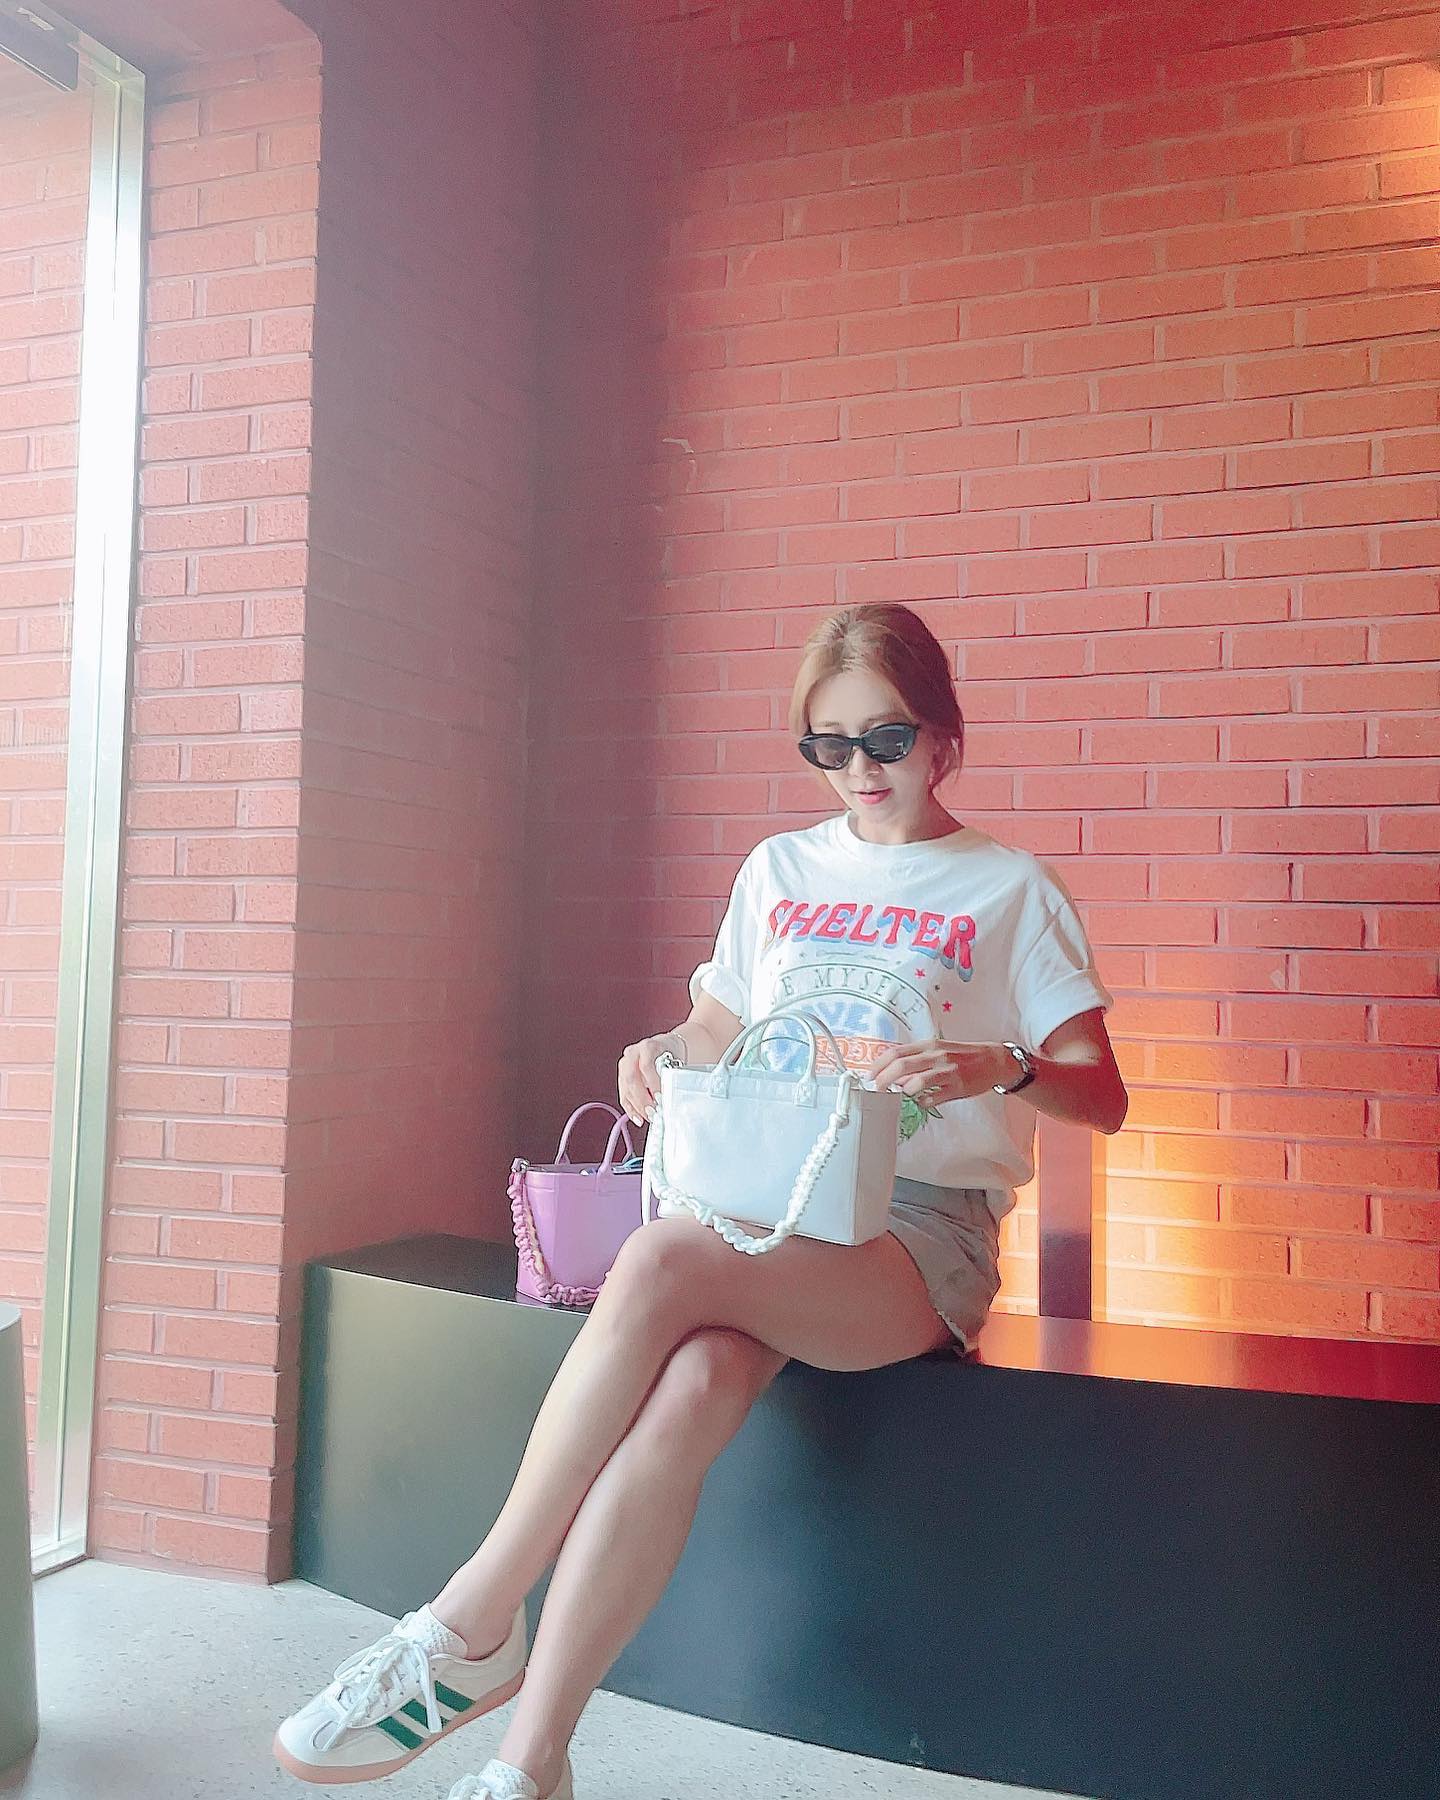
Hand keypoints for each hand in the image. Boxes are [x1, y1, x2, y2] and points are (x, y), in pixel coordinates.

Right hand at [618, 1031, 686, 1126]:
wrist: (665, 1047)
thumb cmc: (671, 1054)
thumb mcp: (675, 1060)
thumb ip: (671, 1076)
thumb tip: (671, 1098)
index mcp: (647, 1047)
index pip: (646, 1066)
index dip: (652, 1083)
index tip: (660, 1098)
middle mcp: (632, 1054)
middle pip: (631, 1078)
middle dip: (641, 1099)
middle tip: (653, 1112)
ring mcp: (625, 1065)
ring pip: (625, 1088)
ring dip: (637, 1106)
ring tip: (648, 1117)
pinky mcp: (622, 1077)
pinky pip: (623, 1096)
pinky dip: (631, 1109)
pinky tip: (639, 1119)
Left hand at [867, 1038, 1011, 1107]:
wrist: (994, 1060)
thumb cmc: (963, 1055)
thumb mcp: (938, 1049)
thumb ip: (916, 1058)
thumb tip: (893, 1073)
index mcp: (929, 1045)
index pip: (896, 1052)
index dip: (879, 1064)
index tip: (869, 1075)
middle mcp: (937, 1056)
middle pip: (901, 1066)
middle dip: (883, 1079)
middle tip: (875, 1089)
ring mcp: (948, 1072)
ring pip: (917, 1082)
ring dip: (903, 1090)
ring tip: (899, 1095)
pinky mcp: (957, 1087)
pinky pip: (933, 1097)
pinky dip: (922, 1101)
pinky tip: (921, 1101)